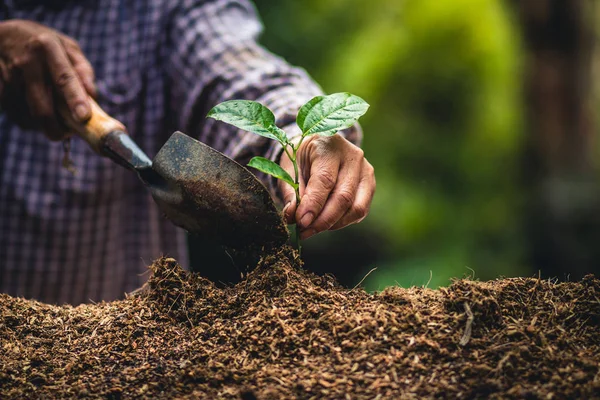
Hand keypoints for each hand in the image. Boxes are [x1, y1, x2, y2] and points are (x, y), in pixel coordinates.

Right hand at [0, 20, 95, 139]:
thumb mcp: (67, 46)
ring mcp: (9, 77)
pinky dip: (30, 119)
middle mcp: (26, 63)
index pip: (64, 78)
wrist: (1, 35)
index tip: (84, 117)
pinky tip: (34, 108)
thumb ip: (83, 69)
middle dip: (57, 129)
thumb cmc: (42, 43)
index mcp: (47, 48)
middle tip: (68, 133)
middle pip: (42, 107)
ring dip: (43, 124)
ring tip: (52, 115)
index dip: (75, 99)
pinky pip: (17, 115)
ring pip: (29, 116)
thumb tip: (93, 96)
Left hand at [279, 134, 375, 239]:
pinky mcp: (370, 185)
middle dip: (323, 220)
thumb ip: (290, 191)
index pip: (325, 180)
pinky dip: (342, 222)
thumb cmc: (302, 157)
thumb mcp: (289, 168)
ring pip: (356, 208)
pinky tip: (325, 221)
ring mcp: (365, 170)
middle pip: (343, 197)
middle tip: (305, 231)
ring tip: (312, 228)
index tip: (301, 222)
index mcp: (329, 147)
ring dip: (333, 224)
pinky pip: (360, 211)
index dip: (313, 205)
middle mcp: (352, 156)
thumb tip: (292, 216)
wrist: (319, 146)